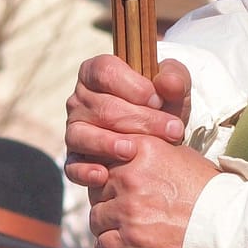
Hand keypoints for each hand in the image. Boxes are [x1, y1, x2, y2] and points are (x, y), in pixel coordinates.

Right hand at [66, 55, 192, 193]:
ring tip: (133, 151)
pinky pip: (73, 166)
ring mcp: (74, 129)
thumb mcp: (175, 89)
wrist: (161, 139)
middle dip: (139, 120)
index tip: (158, 100)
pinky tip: (104, 175)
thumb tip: (167, 83)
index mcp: (97, 72)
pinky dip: (86, 171)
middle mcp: (80, 100)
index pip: (104, 71)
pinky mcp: (75, 158)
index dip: (131, 85)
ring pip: (82, 134)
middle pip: (102, 106)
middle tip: (170, 132)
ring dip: (108, 144)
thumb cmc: (162, 106)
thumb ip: (175, 78)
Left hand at [87, 131, 221, 247]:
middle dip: (108, 200)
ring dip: (107, 225)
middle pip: (97, 188)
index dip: (109, 172)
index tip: (117, 183)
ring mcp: (128, 208)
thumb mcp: (181, 156)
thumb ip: (150, 152)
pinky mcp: (130, 238)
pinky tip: (124, 247)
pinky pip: (101, 244)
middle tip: (126, 209)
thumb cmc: (209, 190)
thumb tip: (130, 153)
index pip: (103, 157)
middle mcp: (129, 176)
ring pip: (96, 218)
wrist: (225, 224)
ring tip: (126, 229)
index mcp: (141, 150)